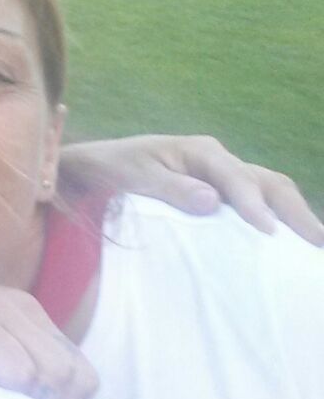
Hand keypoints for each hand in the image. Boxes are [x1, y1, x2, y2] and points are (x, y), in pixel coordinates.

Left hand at [59, 135, 322, 245]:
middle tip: (317, 242)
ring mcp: (222, 178)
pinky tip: (286, 247)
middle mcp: (218, 161)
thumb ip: (170, 188)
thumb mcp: (134, 176)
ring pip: (269, 192)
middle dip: (294, 211)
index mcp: (200, 151)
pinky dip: (276, 221)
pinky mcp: (219, 194)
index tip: (269, 233)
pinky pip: (255, 205)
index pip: (237, 177)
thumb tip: (213, 202)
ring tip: (315, 246)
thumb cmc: (112, 168)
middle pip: (267, 182)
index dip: (254, 205)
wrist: (96, 167)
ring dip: (293, 216)